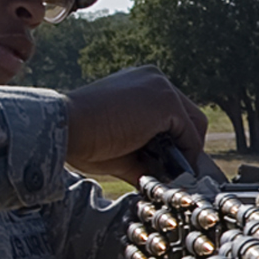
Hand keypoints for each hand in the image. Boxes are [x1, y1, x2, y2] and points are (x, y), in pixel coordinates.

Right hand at [64, 67, 208, 182]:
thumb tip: (167, 179)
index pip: (174, 113)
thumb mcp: (123, 147)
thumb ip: (148, 158)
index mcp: (140, 83)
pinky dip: (185, 156)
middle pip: (189, 117)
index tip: (169, 165)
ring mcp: (161, 87)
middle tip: (174, 173)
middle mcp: (154, 79)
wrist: (66, 128)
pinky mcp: (166, 102)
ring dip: (185, 153)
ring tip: (169, 174)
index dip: (176, 141)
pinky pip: (190, 135)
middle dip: (185, 147)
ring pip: (193, 126)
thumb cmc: (84, 139)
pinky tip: (169, 170)